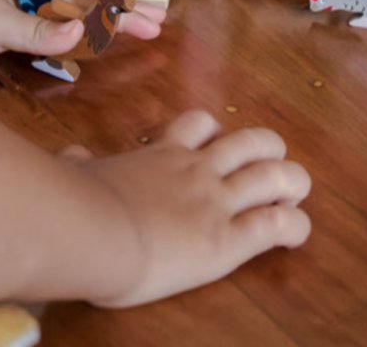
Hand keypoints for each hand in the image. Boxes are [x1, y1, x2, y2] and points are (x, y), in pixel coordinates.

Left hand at [0, 0, 165, 65]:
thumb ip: (38, 29)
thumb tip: (82, 32)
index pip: (91, 3)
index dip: (124, 13)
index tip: (155, 21)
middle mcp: (34, 2)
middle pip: (89, 7)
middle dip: (123, 14)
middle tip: (158, 24)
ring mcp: (21, 18)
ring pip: (74, 20)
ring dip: (103, 26)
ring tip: (131, 29)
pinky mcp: (7, 35)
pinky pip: (53, 35)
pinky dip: (74, 39)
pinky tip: (82, 46)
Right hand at [65, 110, 311, 307]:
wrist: (88, 230)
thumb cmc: (74, 203)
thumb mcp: (75, 173)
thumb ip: (77, 163)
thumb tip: (69, 156)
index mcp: (161, 154)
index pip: (199, 125)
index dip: (216, 132)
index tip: (217, 145)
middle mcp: (196, 170)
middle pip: (251, 142)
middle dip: (269, 150)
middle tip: (272, 165)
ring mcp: (215, 202)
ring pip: (274, 176)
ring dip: (292, 181)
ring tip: (295, 192)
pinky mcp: (227, 240)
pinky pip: (276, 226)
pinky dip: (295, 226)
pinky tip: (297, 233)